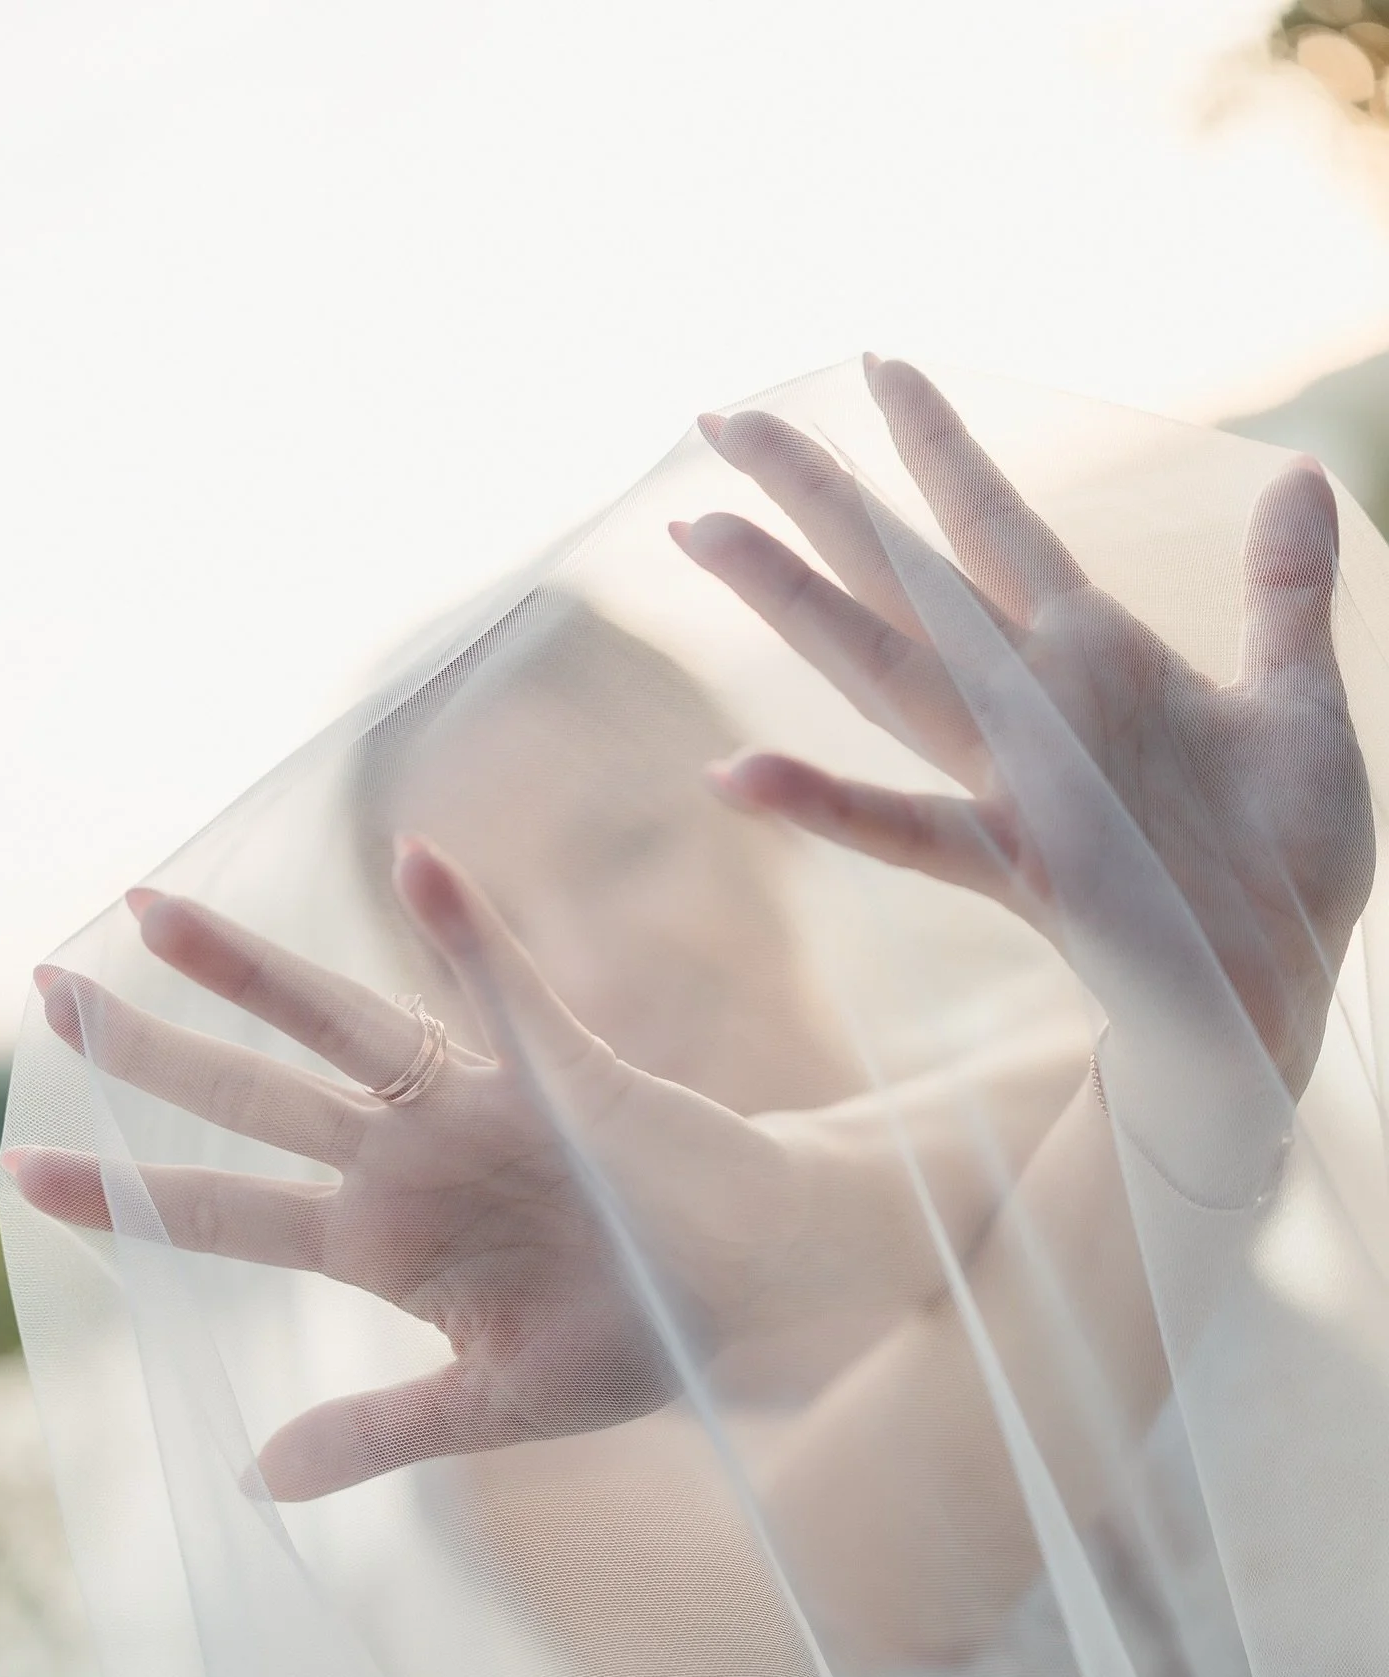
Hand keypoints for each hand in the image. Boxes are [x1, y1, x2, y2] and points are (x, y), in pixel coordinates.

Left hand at [5, 843, 794, 1496]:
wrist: (746, 1285)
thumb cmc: (627, 1336)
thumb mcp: (493, 1408)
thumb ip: (379, 1431)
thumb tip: (253, 1481)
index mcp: (384, 1246)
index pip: (229, 1214)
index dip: (131, 1193)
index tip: (25, 1167)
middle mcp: (411, 1164)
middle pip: (260, 1099)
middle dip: (156, 1052)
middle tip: (47, 993)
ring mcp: (480, 1113)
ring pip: (349, 1029)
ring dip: (258, 975)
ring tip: (159, 914)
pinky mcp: (564, 1077)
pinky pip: (509, 994)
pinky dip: (469, 933)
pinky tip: (416, 865)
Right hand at [675, 359, 1372, 1131]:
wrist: (1285, 985)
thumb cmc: (1290, 861)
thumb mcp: (1301, 707)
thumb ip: (1284, 591)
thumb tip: (1300, 472)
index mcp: (1095, 654)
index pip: (996, 523)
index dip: (937, 445)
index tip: (876, 364)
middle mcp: (1033, 701)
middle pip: (904, 572)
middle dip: (816, 492)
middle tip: (724, 416)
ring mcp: (1016, 778)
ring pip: (883, 666)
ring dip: (792, 600)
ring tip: (702, 531)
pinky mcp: (1021, 864)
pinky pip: (906, 832)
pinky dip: (822, 806)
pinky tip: (737, 776)